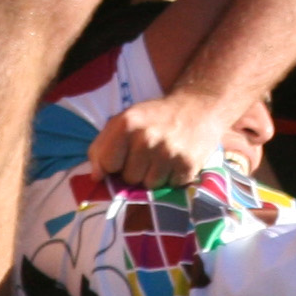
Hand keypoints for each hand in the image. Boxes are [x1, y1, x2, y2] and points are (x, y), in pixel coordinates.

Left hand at [90, 90, 237, 187]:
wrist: (198, 107)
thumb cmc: (155, 116)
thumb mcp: (124, 120)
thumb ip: (102, 147)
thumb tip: (96, 177)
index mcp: (127, 124)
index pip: (108, 164)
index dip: (115, 164)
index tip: (124, 156)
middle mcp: (147, 138)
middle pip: (129, 178)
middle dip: (136, 171)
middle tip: (148, 154)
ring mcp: (169, 153)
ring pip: (150, 186)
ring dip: (154, 176)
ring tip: (163, 158)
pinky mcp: (188, 166)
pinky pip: (170, 187)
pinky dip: (172, 178)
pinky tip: (176, 161)